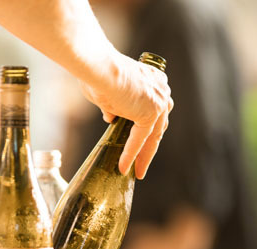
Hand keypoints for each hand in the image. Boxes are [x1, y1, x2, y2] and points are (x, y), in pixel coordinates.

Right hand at [79, 51, 172, 178]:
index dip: (147, 130)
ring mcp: (157, 102)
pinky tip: (123, 167)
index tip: (141, 145)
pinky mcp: (149, 113)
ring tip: (137, 172)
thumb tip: (111, 118)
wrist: (98, 67)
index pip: (154, 112)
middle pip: (158, 127)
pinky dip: (131, 154)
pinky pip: (140, 139)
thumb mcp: (106, 94)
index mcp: (153, 82)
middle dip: (149, 148)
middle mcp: (160, 91)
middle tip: (142, 165)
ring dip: (144, 156)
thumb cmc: (96, 73)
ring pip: (153, 136)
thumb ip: (113, 106)